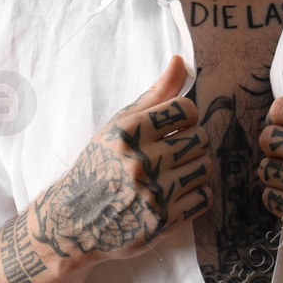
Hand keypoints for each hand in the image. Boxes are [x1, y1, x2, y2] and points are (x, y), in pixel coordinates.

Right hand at [30, 55, 212, 266]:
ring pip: (206, 167)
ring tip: (178, 170)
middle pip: (200, 138)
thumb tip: (181, 60)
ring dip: (198, 167)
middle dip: (193, 142)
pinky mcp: (162, 221)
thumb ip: (156, 94)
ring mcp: (152, 193)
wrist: (76, 219)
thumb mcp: (120, 125)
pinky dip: (197, 194)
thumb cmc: (101, 164)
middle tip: (175, 150)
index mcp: (129, 132)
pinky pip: (204, 197)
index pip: (186, 109)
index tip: (175, 125)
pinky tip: (179, 192)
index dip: (186, 116)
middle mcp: (140, 161)